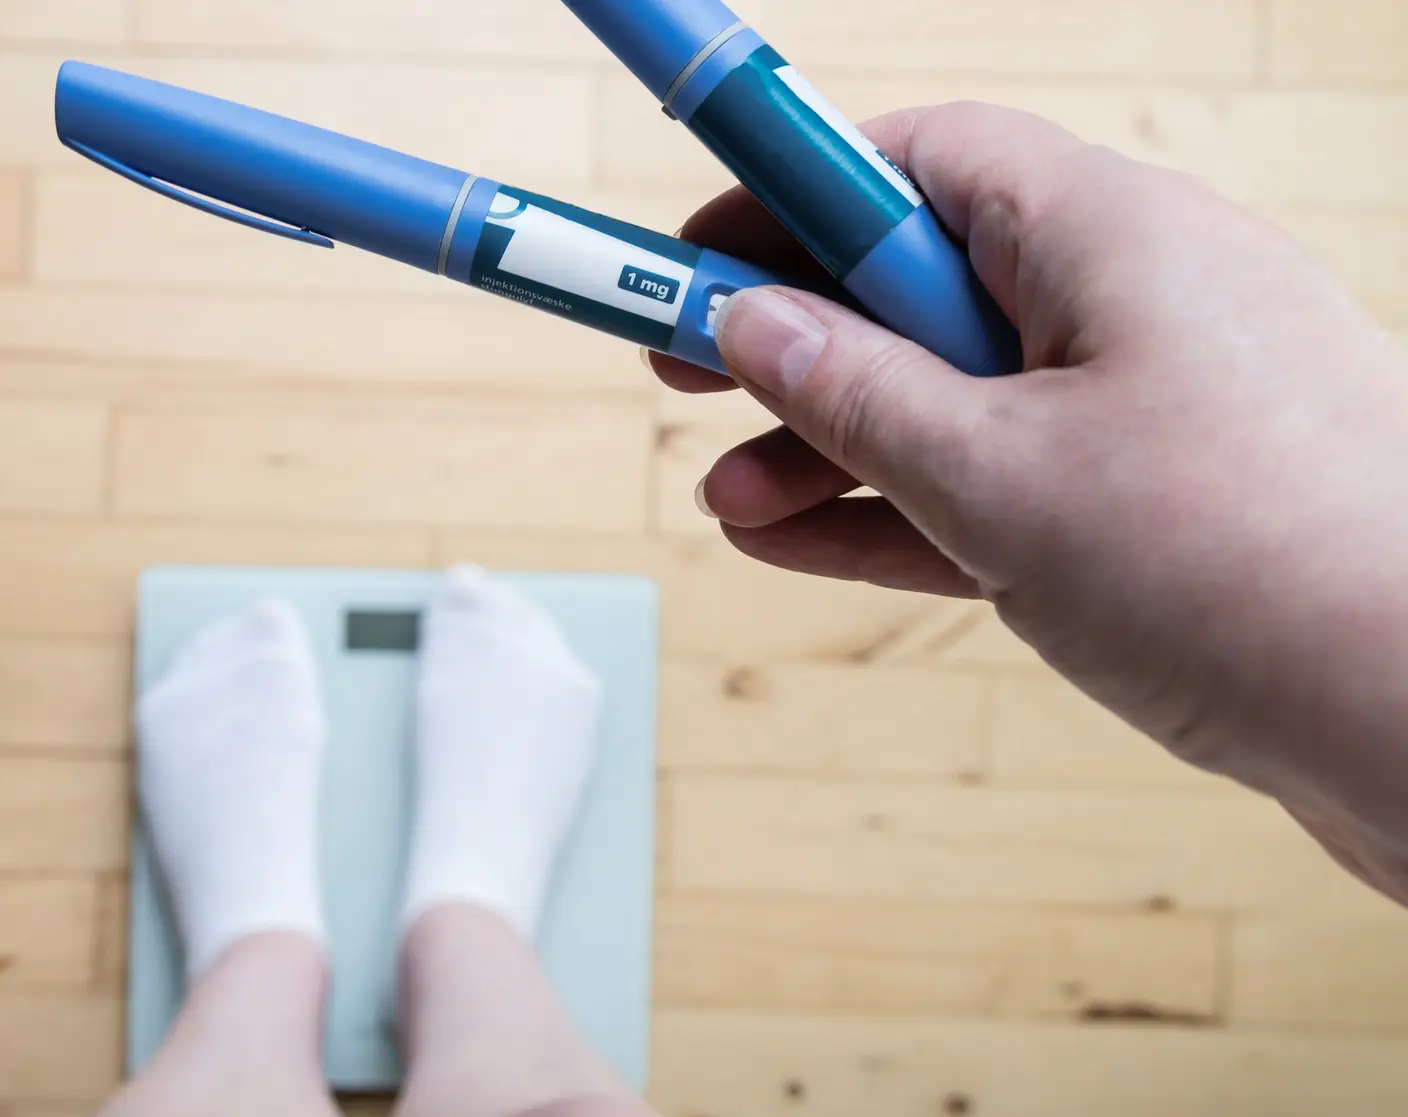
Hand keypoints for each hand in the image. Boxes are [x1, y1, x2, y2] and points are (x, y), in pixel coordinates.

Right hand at [654, 102, 1407, 903]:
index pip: (915, 163)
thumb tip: (751, 322)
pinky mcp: (1164, 505)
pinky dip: (908, 505)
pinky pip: (1006, 478)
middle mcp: (1137, 297)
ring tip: (732, 500)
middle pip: (924, 282)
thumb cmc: (1243, 566)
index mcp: (1106, 233)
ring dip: (836, 443)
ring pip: (958, 394)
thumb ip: (854, 394)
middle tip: (686, 377)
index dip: (784, 198)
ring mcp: (1155, 405)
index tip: (690, 253)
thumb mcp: (995, 474)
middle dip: (796, 340)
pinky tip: (804, 540)